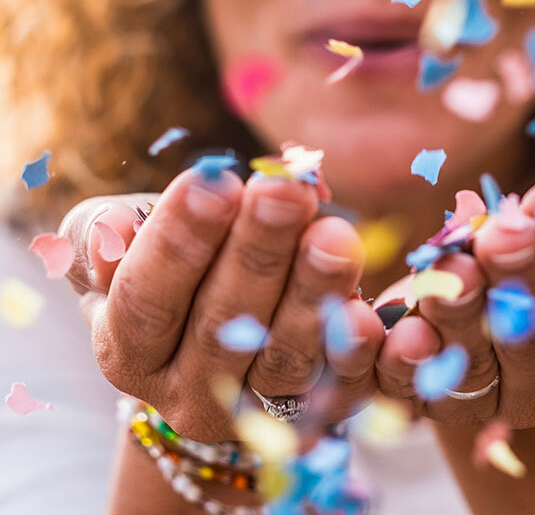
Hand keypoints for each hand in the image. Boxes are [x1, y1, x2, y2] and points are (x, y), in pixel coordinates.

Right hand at [60, 168, 383, 441]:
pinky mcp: (312, 416)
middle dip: (257, 253)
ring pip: (284, 360)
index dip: (178, 242)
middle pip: (222, 328)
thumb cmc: (166, 275)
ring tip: (336, 234)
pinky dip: (354, 350)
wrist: (213, 346)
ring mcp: (252, 414)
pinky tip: (369, 309)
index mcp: (128, 352)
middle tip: (286, 190)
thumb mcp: (118, 253)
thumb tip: (114, 227)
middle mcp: (186, 395)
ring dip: (312, 294)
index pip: (146, 298)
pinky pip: (338, 388)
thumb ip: (102, 236)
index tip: (215, 180)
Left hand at [375, 179, 534, 427]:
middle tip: (505, 231)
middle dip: (520, 281)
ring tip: (451, 266)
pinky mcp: (428, 393)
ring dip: (459, 315)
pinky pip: (411, 390)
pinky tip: (394, 330)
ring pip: (473, 366)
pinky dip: (402, 362)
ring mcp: (488, 394)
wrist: (508, 272)